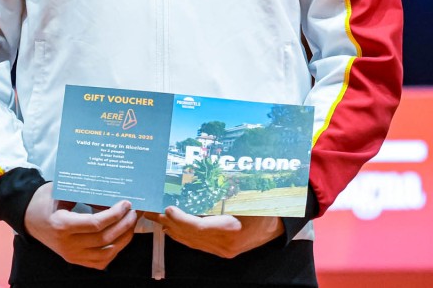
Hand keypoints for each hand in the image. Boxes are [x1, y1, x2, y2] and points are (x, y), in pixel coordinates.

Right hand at [22, 182, 137, 269]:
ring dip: (123, 239)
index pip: (96, 224)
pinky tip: (121, 238)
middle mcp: (67, 244)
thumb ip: (82, 192)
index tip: (126, 204)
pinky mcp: (74, 260)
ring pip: (106, 253)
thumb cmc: (44, 201)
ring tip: (131, 224)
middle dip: (124, 225)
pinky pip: (100, 262)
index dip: (115, 215)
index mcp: (63, 225)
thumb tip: (111, 188)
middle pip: (104, 239)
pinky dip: (114, 252)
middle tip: (133, 212)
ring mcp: (71, 255)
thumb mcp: (60, 191)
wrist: (28, 218)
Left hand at [153, 205, 284, 258]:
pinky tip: (173, 229)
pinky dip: (184, 236)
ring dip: (173, 230)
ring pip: (192, 242)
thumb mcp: (248, 196)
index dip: (181, 219)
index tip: (169, 208)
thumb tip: (203, 181)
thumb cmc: (266, 207)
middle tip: (153, 211)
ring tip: (157, 219)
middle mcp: (225, 245)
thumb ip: (226, 192)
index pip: (198, 228)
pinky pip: (198, 245)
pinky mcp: (222, 251)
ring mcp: (223, 250)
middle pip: (191, 236)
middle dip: (170, 223)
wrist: (279, 226)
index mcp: (232, 230)